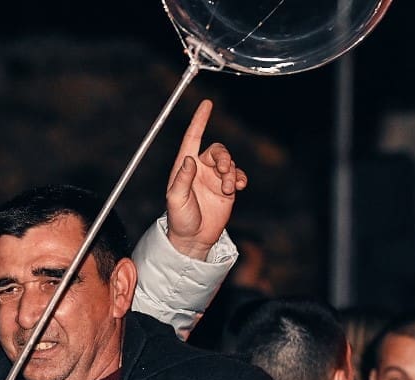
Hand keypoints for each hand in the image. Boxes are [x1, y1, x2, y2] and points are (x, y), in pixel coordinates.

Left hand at [165, 100, 248, 259]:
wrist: (193, 239)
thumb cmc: (180, 220)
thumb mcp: (175, 200)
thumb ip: (182, 179)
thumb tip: (189, 159)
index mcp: (184, 167)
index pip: (192, 138)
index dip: (199, 121)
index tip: (207, 104)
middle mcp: (200, 169)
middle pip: (217, 150)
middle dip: (224, 157)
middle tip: (224, 172)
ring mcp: (214, 178)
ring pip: (229, 163)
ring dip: (231, 172)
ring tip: (228, 188)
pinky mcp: (226, 190)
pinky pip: (237, 176)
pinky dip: (239, 178)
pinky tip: (237, 187)